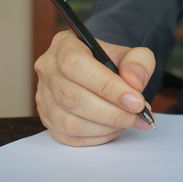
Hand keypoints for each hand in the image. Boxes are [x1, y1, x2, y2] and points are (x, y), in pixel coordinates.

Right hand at [34, 30, 155, 146]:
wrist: (99, 74)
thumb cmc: (111, 63)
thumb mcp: (130, 54)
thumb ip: (139, 62)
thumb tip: (134, 82)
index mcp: (64, 45)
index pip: (76, 65)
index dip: (107, 86)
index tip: (136, 101)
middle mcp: (48, 70)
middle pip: (72, 97)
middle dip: (112, 112)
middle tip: (139, 116)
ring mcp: (43, 96)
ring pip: (70, 121)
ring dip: (106, 127)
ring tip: (129, 121)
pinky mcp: (47, 119)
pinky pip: (70, 136)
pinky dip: (98, 136)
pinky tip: (114, 127)